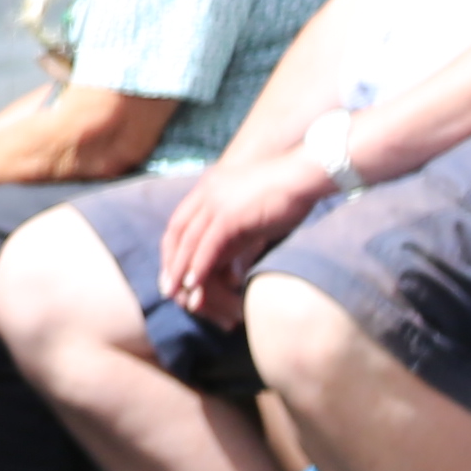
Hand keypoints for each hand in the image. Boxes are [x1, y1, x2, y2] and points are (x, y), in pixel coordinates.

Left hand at [156, 149, 322, 320]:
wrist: (303, 176)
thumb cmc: (285, 196)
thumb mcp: (250, 217)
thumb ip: (234, 237)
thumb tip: (227, 266)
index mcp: (208, 188)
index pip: (180, 222)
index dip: (173, 248)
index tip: (171, 270)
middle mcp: (206, 193)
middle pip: (177, 232)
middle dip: (170, 261)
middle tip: (166, 288)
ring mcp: (215, 202)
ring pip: (188, 241)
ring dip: (179, 269)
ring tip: (175, 294)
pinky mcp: (229, 215)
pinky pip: (207, 245)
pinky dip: (198, 266)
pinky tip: (193, 284)